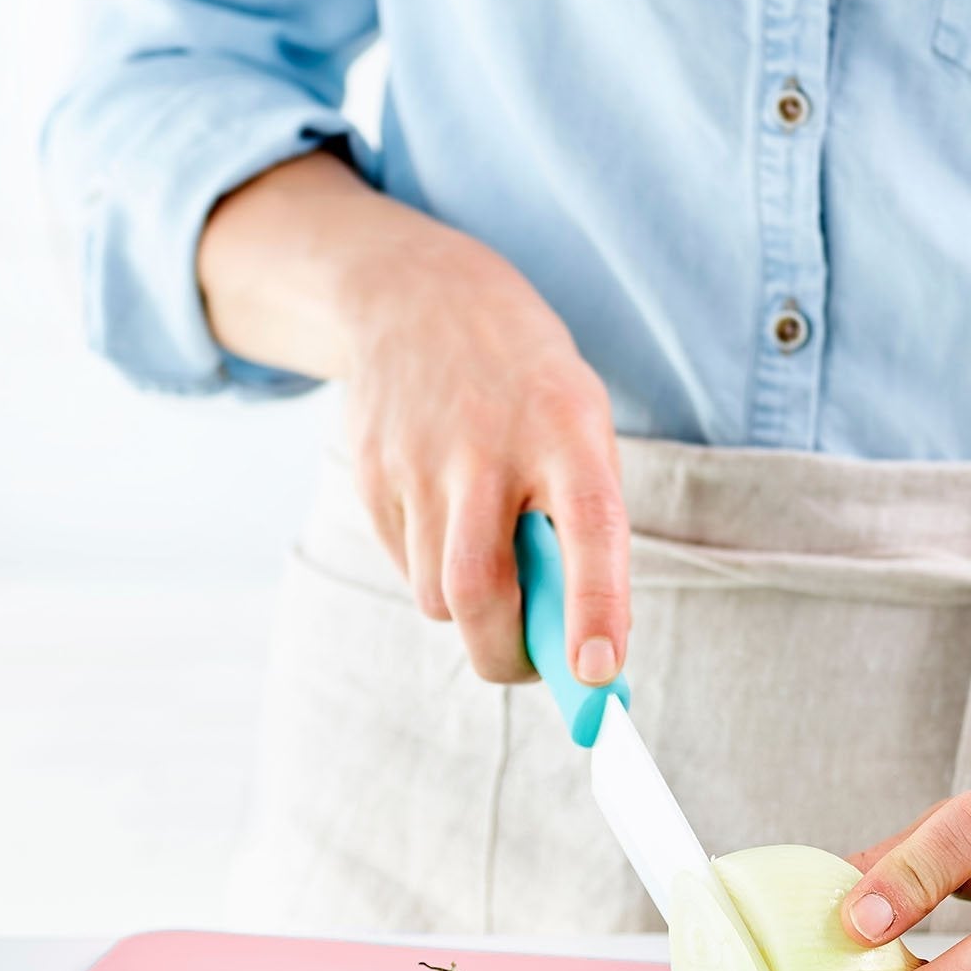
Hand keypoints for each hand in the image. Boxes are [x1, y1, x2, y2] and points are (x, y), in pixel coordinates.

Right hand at [340, 213, 627, 685]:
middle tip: (533, 667)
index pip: (589, 529)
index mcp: (566, 429)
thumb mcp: (581, 427)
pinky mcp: (371, 475)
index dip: (596, 607)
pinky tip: (447, 517)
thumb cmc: (531, 390)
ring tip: (493, 562)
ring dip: (470, 614)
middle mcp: (488, 446)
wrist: (420, 298)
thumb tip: (583, 650)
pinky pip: (404, 566)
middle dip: (506, 656)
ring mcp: (418, 461)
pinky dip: (434, 572)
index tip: (599, 673)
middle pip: (479, 591)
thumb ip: (586, 524)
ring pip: (436, 596)